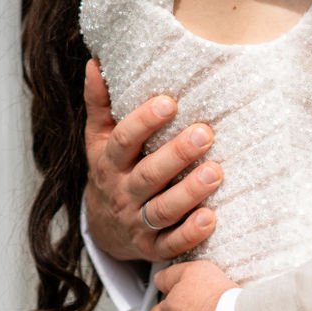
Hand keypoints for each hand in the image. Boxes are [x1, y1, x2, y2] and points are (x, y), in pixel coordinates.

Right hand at [83, 61, 220, 262]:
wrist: (103, 228)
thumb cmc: (110, 170)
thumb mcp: (98, 138)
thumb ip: (99, 103)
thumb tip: (95, 63)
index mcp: (109, 163)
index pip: (124, 140)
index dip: (144, 122)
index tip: (170, 102)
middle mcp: (122, 193)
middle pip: (148, 175)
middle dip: (176, 154)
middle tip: (205, 133)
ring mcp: (136, 223)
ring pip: (162, 210)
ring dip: (189, 192)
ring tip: (216, 172)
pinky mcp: (152, 248)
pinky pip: (171, 245)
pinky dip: (189, 235)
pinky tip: (211, 219)